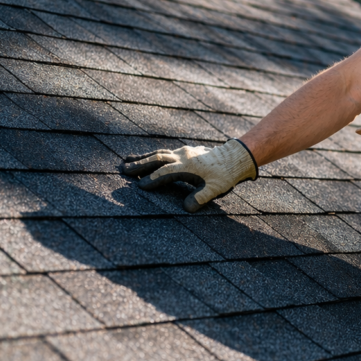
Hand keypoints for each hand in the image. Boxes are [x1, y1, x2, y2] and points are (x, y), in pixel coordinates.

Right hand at [121, 139, 257, 211]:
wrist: (237, 157)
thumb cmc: (226, 175)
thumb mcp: (215, 189)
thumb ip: (200, 198)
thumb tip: (185, 209)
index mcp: (188, 166)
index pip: (164, 174)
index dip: (152, 181)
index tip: (139, 187)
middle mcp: (183, 156)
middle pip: (157, 159)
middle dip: (139, 165)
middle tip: (123, 170)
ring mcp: (184, 152)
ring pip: (159, 153)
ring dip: (143, 158)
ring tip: (126, 161)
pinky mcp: (186, 151)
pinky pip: (166, 152)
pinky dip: (154, 155)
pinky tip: (147, 159)